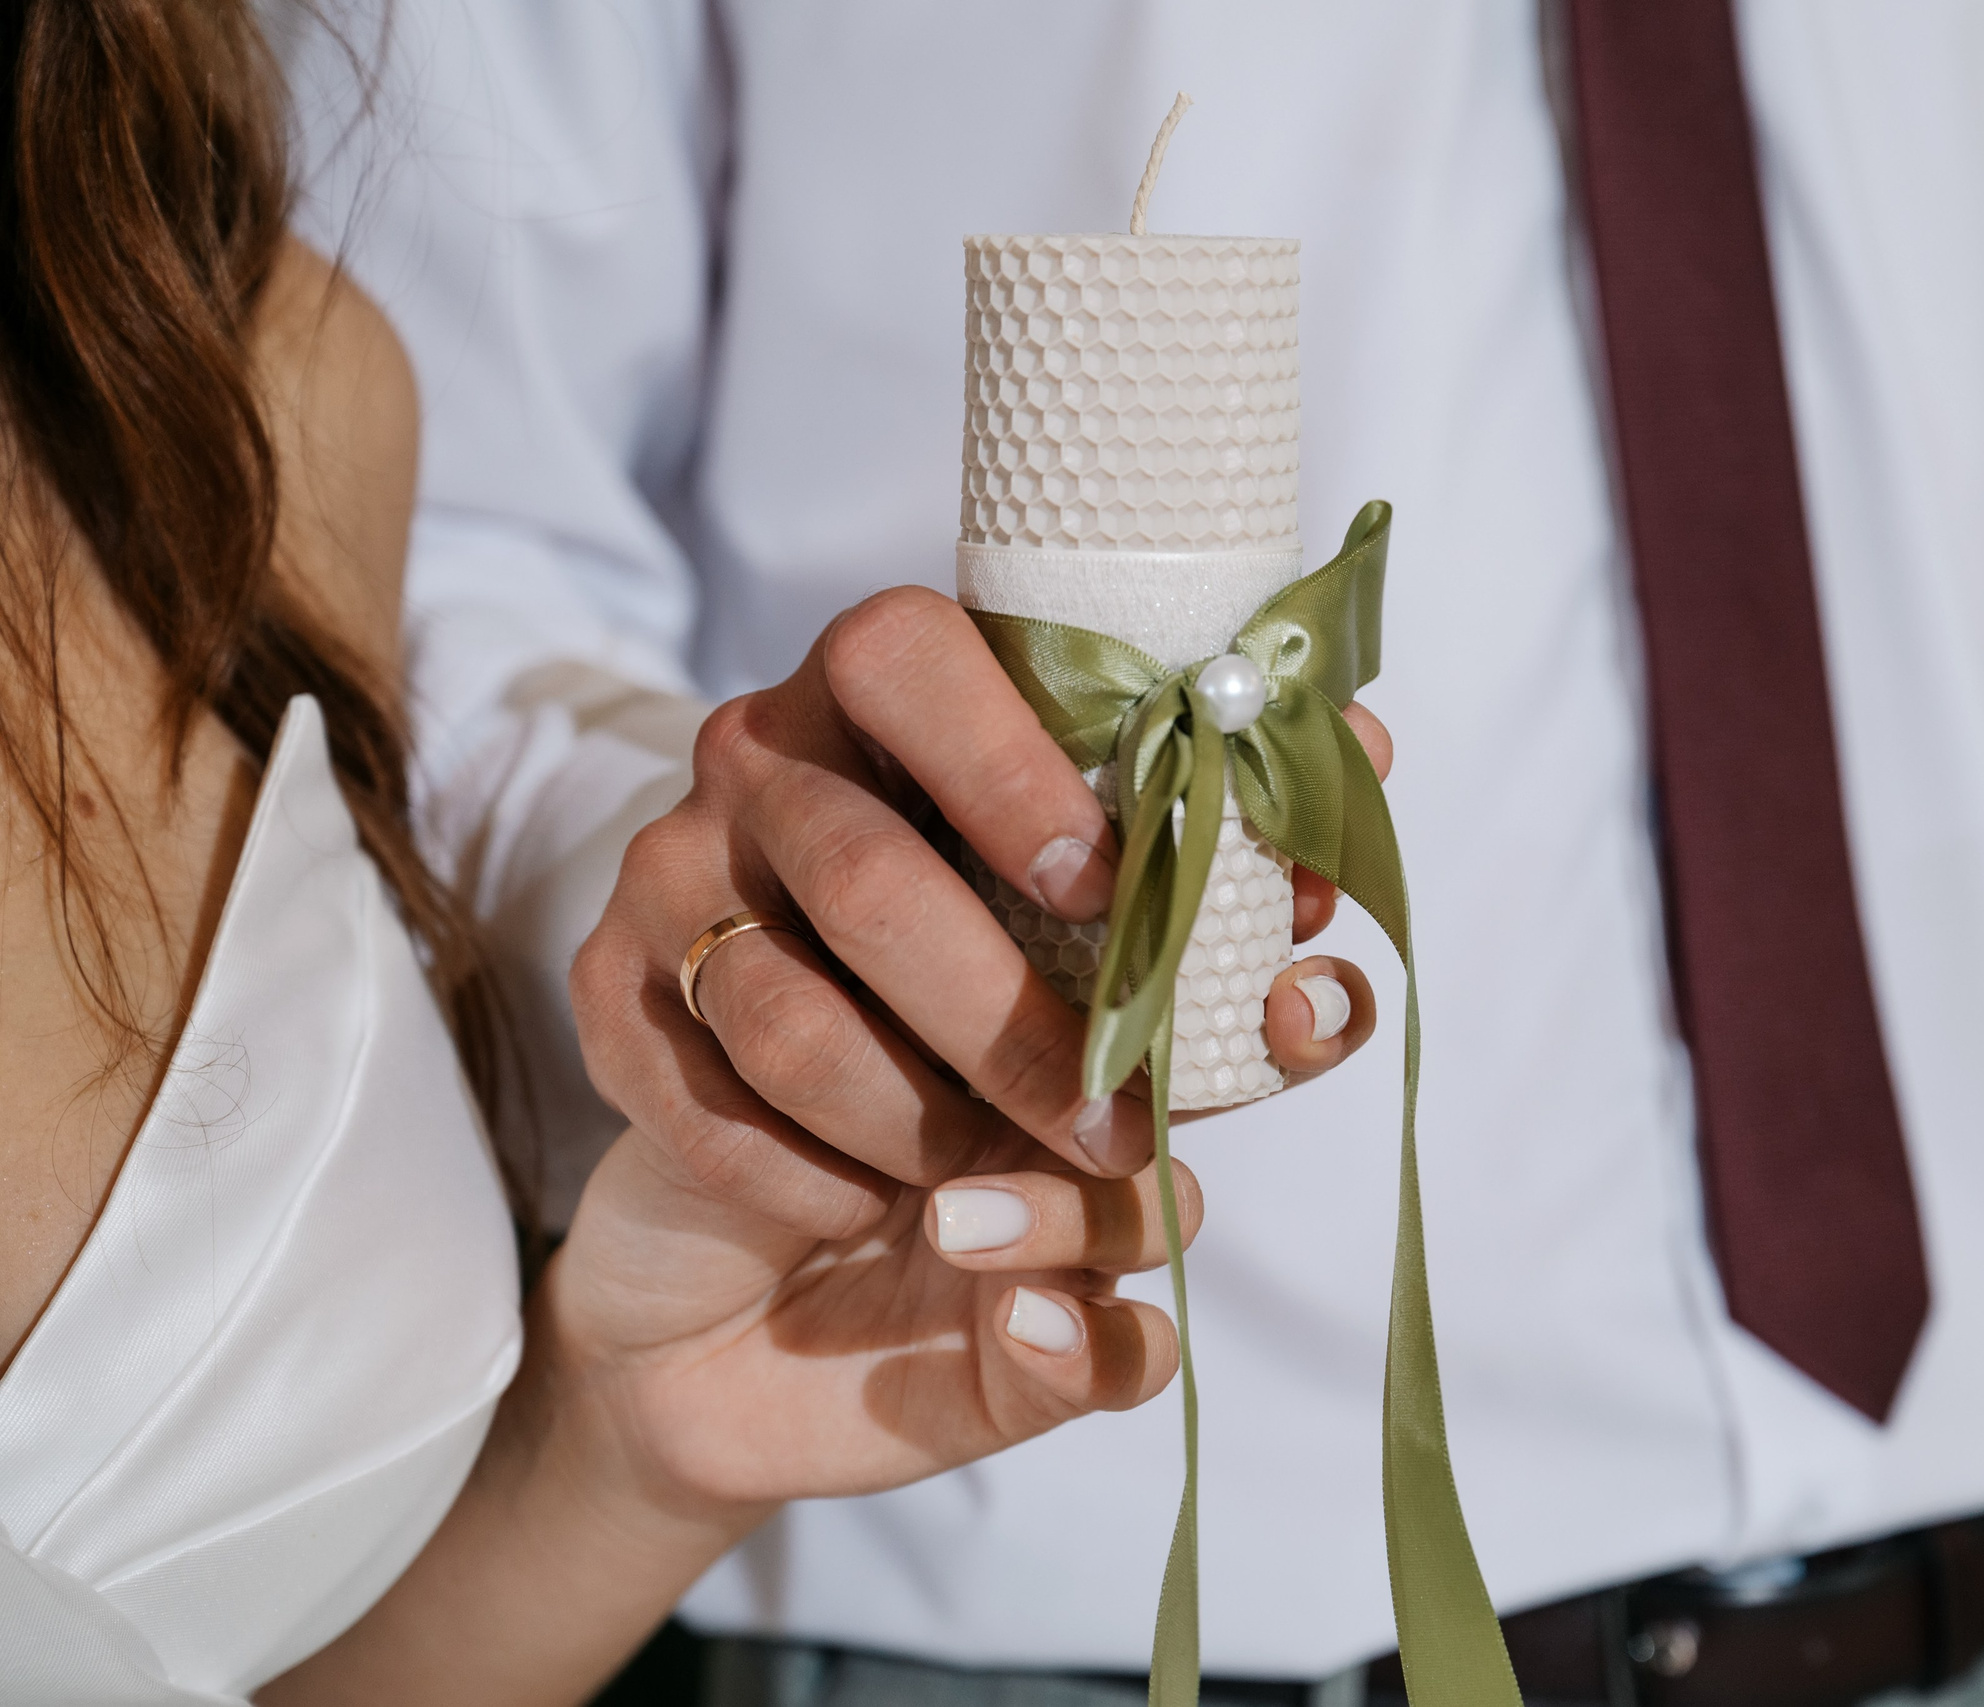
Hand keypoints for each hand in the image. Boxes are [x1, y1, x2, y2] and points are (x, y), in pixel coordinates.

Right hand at [559, 587, 1390, 1512]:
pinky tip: (864, 1206)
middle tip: (1113, 1128)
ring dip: (916, 1128)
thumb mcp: (1121, 945)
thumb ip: (1229, 862)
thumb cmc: (990, 1003)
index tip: (1110, 891)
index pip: (915, 659)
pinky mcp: (603, 994)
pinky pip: (705, 1104)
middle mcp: (761, 758)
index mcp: (890, 693)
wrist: (786, 1130)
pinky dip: (809, 1181)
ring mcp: (667, 872)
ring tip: (992, 1186)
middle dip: (1009, 1028)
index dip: (1011, 772)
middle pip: (869, 875)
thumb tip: (1366, 754)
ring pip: (787, 1012)